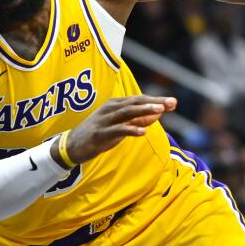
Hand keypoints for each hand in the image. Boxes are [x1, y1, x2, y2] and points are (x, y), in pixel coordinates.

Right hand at [53, 95, 176, 165]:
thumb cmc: (98, 134)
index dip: (156, 100)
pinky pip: (118, 130)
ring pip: (127, 112)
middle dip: (154, 102)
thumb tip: (158, 113)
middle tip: (171, 103)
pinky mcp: (100, 133)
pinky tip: (143, 131)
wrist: (71, 146)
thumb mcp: (119, 126)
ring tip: (160, 111)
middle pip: (135, 102)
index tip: (173, 102)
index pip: (139, 99)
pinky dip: (131, 129)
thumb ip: (138, 119)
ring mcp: (104, 120)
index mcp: (115, 104)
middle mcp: (110, 109)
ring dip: (144, 110)